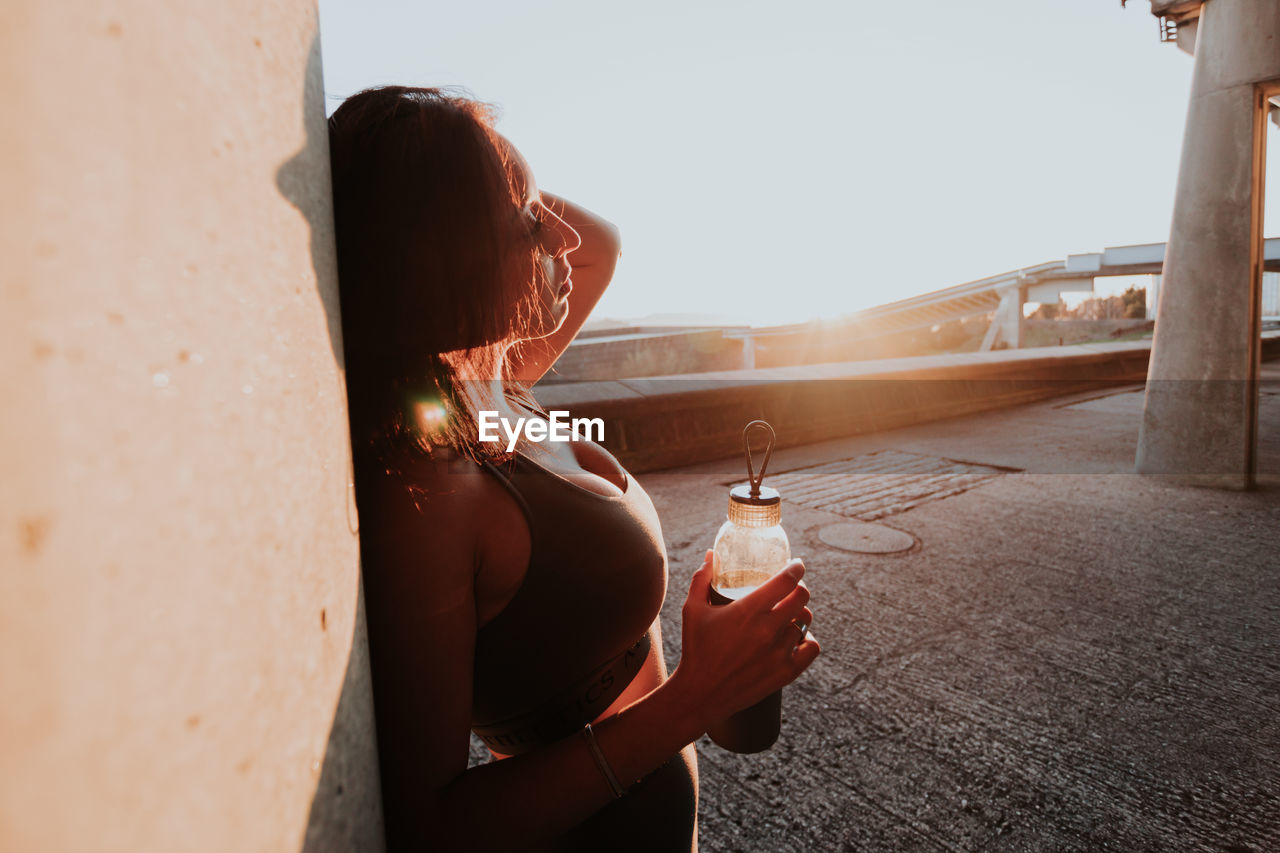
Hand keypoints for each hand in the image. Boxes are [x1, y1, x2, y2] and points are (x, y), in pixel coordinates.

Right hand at [670, 551, 818, 728]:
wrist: (700, 693)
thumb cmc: (696, 648)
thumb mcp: (693, 610)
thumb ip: (702, 579)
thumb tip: (711, 555)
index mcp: (749, 610)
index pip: (787, 580)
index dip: (796, 567)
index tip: (797, 564)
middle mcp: (769, 629)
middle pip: (802, 597)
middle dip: (800, 587)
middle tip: (792, 588)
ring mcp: (780, 652)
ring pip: (806, 621)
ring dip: (801, 613)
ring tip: (792, 613)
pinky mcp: (786, 672)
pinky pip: (812, 648)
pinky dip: (808, 639)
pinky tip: (797, 638)